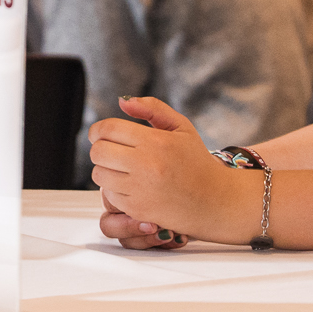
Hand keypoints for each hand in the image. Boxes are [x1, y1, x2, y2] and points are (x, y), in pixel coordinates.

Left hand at [88, 97, 249, 246]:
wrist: (215, 201)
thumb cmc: (197, 162)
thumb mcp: (181, 127)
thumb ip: (152, 109)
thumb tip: (123, 102)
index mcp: (156, 142)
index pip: (108, 129)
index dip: (98, 130)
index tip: (100, 134)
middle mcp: (146, 165)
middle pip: (98, 152)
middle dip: (101, 149)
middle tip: (113, 151)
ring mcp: (141, 190)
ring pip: (99, 175)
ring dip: (107, 170)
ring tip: (123, 169)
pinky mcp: (138, 209)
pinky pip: (109, 196)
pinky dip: (115, 191)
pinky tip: (132, 186)